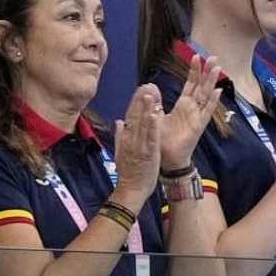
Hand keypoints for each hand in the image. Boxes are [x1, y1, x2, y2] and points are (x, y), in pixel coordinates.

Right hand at [113, 85, 163, 207]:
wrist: (130, 190)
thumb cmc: (128, 173)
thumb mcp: (120, 152)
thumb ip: (120, 135)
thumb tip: (119, 121)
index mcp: (126, 139)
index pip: (130, 116)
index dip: (135, 102)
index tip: (141, 89)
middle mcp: (131, 140)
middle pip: (136, 117)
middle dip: (141, 100)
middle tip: (146, 85)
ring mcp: (139, 146)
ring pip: (143, 124)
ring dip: (147, 109)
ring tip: (150, 94)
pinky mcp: (148, 154)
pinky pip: (152, 138)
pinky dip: (153, 126)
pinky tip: (156, 115)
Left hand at [160, 55, 222, 170]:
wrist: (166, 160)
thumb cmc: (163, 140)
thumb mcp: (155, 117)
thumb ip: (154, 102)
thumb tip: (149, 86)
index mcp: (183, 105)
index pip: (190, 84)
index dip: (194, 71)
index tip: (196, 56)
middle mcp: (192, 108)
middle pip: (201, 86)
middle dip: (207, 71)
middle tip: (213, 56)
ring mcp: (197, 116)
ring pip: (206, 95)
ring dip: (211, 81)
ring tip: (217, 67)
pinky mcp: (198, 126)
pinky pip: (207, 112)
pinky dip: (212, 102)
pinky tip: (218, 91)